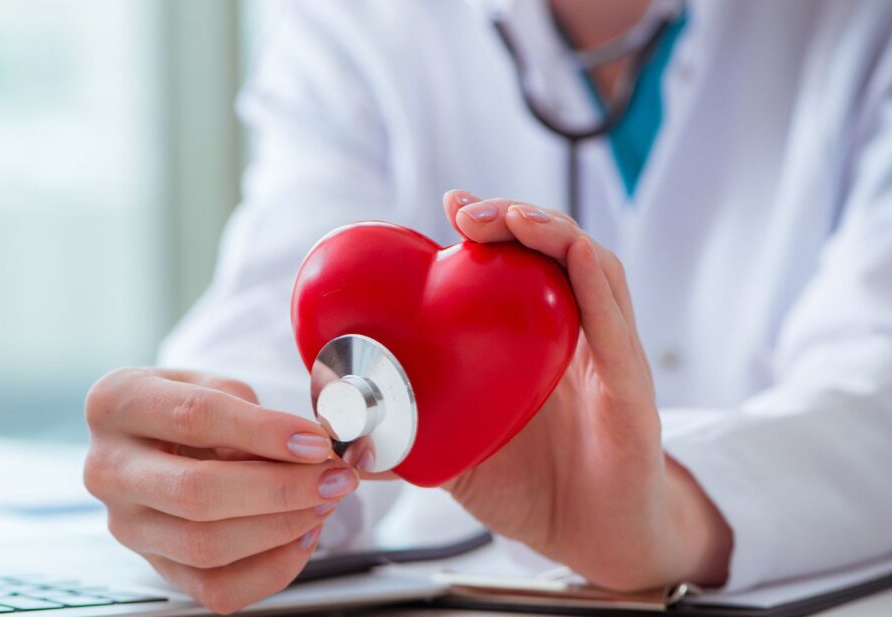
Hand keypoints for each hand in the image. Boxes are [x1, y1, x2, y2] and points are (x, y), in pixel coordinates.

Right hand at [83, 368, 357, 613]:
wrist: (155, 437)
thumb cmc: (187, 405)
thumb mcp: (212, 382)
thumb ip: (252, 411)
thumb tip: (310, 449)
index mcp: (115, 404)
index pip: (193, 418)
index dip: (263, 431)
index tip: (315, 441)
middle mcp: (108, 468)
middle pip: (197, 493)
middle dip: (279, 489)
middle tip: (332, 477)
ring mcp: (126, 524)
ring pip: (205, 546)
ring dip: (280, 528)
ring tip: (322, 502)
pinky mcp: (153, 566)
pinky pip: (215, 588)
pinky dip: (271, 568)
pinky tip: (301, 536)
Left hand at [435, 190, 732, 590]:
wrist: (592, 544)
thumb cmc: (531, 489)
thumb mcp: (455, 452)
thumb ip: (408, 433)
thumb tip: (341, 428)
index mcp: (538, 343)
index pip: (523, 264)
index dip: (493, 227)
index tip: (450, 207)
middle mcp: (578, 339)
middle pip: (557, 252)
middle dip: (513, 216)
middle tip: (466, 209)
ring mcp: (610, 360)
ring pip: (595, 272)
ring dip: (553, 233)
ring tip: (512, 217)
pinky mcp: (632, 395)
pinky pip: (617, 330)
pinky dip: (596, 285)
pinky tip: (573, 256)